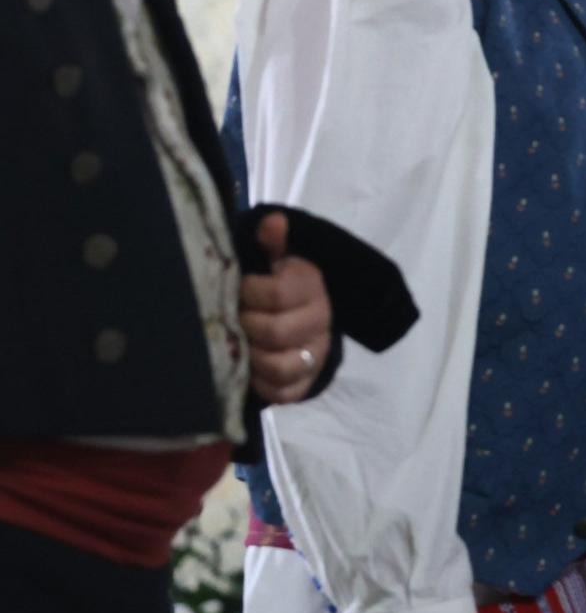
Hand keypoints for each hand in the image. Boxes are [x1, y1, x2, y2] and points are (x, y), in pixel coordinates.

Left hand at [240, 212, 333, 403]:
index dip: (251, 293)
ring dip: (253, 356)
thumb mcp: (276, 260)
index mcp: (312, 287)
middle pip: (276, 331)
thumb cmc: (278, 286)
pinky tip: (250, 368)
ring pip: (281, 365)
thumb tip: (274, 221)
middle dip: (247, 326)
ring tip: (242, 344)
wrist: (304, 318)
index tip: (242, 291)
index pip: (278, 293)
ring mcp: (315, 354)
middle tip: (237, 319)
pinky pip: (282, 392)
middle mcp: (321, 321)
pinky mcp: (307, 383)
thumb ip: (271, 242)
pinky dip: (261, 383)